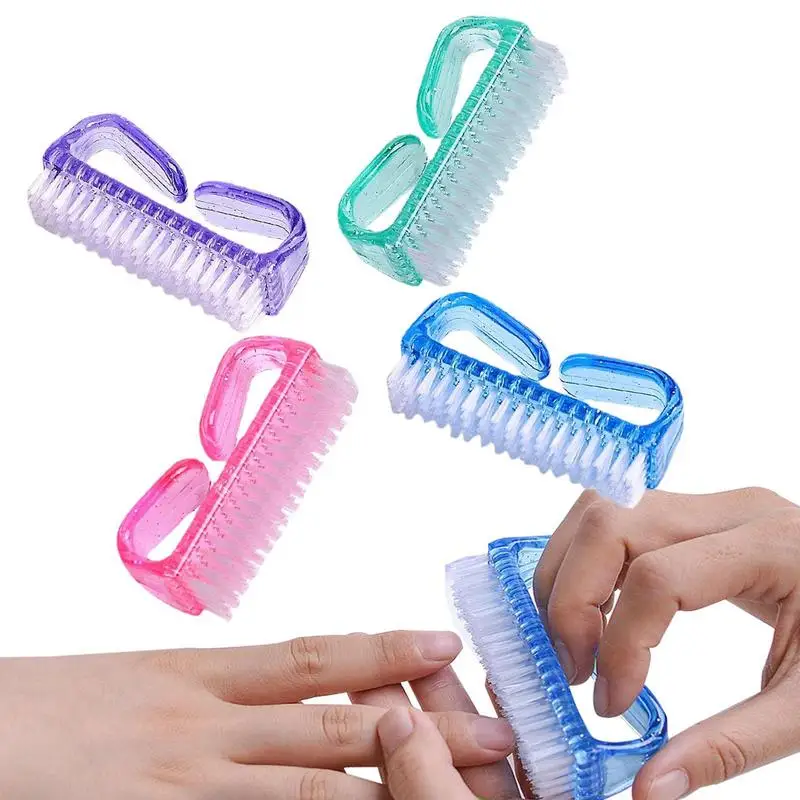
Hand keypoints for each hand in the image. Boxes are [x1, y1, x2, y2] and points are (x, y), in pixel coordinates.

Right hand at [0, 630, 514, 798]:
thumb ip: (211, 693)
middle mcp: (206, 724)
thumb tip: (282, 699)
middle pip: (334, 724)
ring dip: (391, 784)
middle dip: (420, 730)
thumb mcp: (135, 685)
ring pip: (311, 784)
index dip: (383, 651)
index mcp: (198, 677)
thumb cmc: (39, 709)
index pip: (312, 659)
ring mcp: (188, 778)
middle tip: (493, 730)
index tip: (441, 643)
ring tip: (463, 778)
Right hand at [534, 488, 799, 798]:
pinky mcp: (693, 513)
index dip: (620, 643)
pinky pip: (616, 518)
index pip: (659, 578)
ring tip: (574, 639)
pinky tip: (594, 612)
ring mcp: (709, 503)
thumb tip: (649, 787)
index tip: (614, 703)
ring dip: (568, 573)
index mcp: (770, 547)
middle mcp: (731, 510)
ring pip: (601, 510)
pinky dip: (586, 562)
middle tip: (574, 667)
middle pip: (611, 524)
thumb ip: (729, 745)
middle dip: (572, 598)